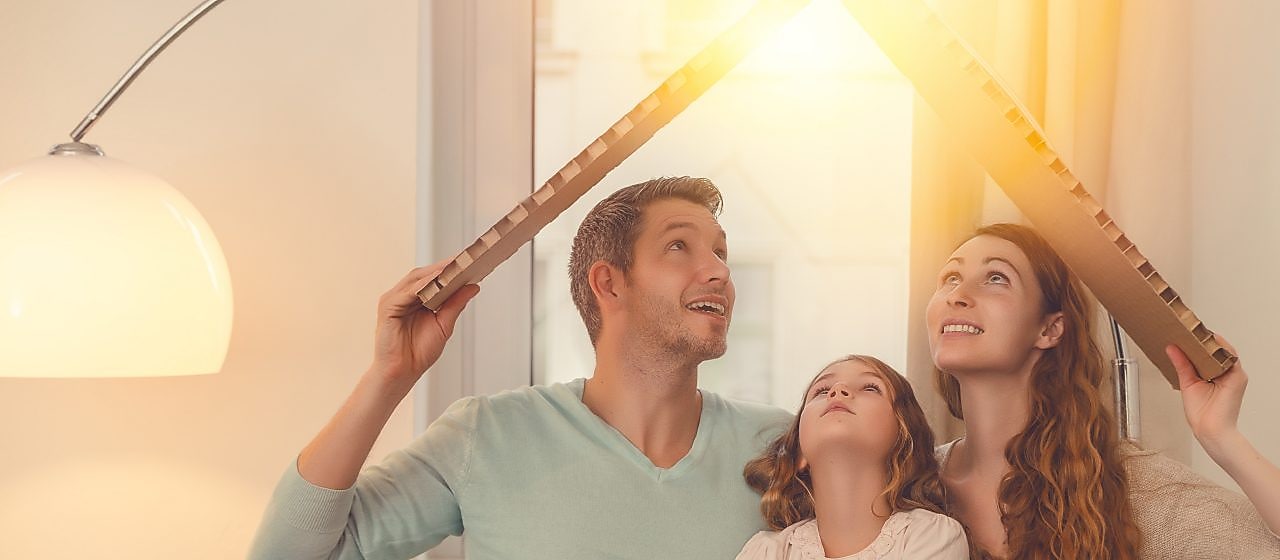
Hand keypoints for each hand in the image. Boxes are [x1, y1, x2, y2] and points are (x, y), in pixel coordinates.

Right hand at [370, 260, 479, 388]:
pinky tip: (437, 281)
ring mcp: (394, 300)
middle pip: (424, 274)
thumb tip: (473, 286)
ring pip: (415, 279)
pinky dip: (422, 285)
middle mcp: (403, 296)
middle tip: (464, 258)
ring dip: (435, 272)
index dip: (449, 269)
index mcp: (415, 299)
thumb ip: (456, 304)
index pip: (432, 278)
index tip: (469, 261)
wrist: (403, 372)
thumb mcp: (444, 324)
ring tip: (454, 265)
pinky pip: (407, 292)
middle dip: (444, 266)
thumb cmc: (419, 352)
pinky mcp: (387, 307)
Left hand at [1167, 335, 1246, 446]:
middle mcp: (1225, 373)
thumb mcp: (1186, 383)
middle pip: (1215, 350)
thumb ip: (1181, 364)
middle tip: (1186, 326)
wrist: (1210, 430)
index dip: (1196, 342)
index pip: (1206, 354)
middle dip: (1202, 338)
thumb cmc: (1201, 414)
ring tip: (1195, 330)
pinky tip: (1209, 340)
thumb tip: (1171, 348)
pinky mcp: (1237, 377)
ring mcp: (1233, 375)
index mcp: (1214, 375)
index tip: (1182, 331)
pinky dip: (1221, 347)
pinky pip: (1231, 357)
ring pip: (1224, 351)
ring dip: (1210, 340)